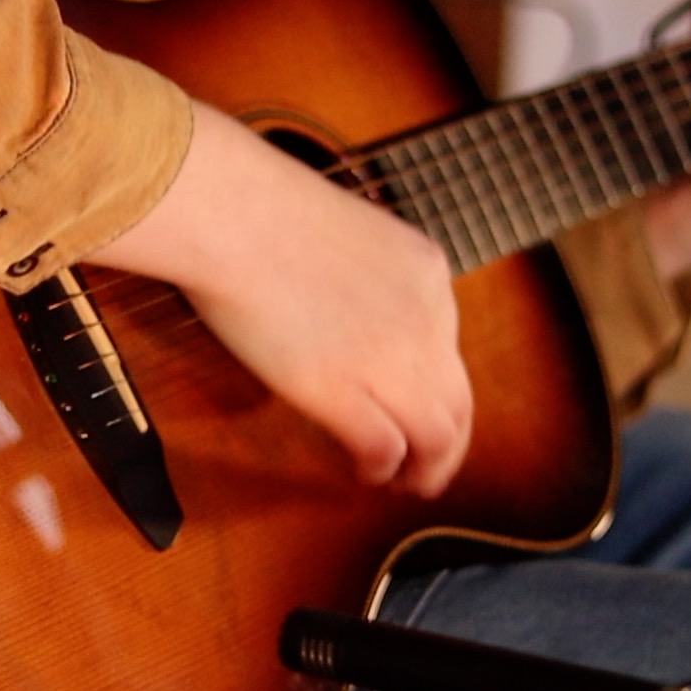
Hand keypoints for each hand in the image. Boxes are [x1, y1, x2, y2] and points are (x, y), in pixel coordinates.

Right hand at [91, 101, 472, 496]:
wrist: (231, 213)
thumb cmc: (257, 207)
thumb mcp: (343, 230)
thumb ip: (360, 273)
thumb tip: (339, 306)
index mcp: (426, 271)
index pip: (449, 346)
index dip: (433, 386)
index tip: (412, 402)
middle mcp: (425, 317)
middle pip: (460, 401)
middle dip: (449, 444)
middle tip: (426, 467)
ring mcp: (388, 357)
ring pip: (439, 436)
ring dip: (427, 469)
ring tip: (405, 482)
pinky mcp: (341, 389)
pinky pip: (385, 448)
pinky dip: (382, 469)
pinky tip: (364, 471)